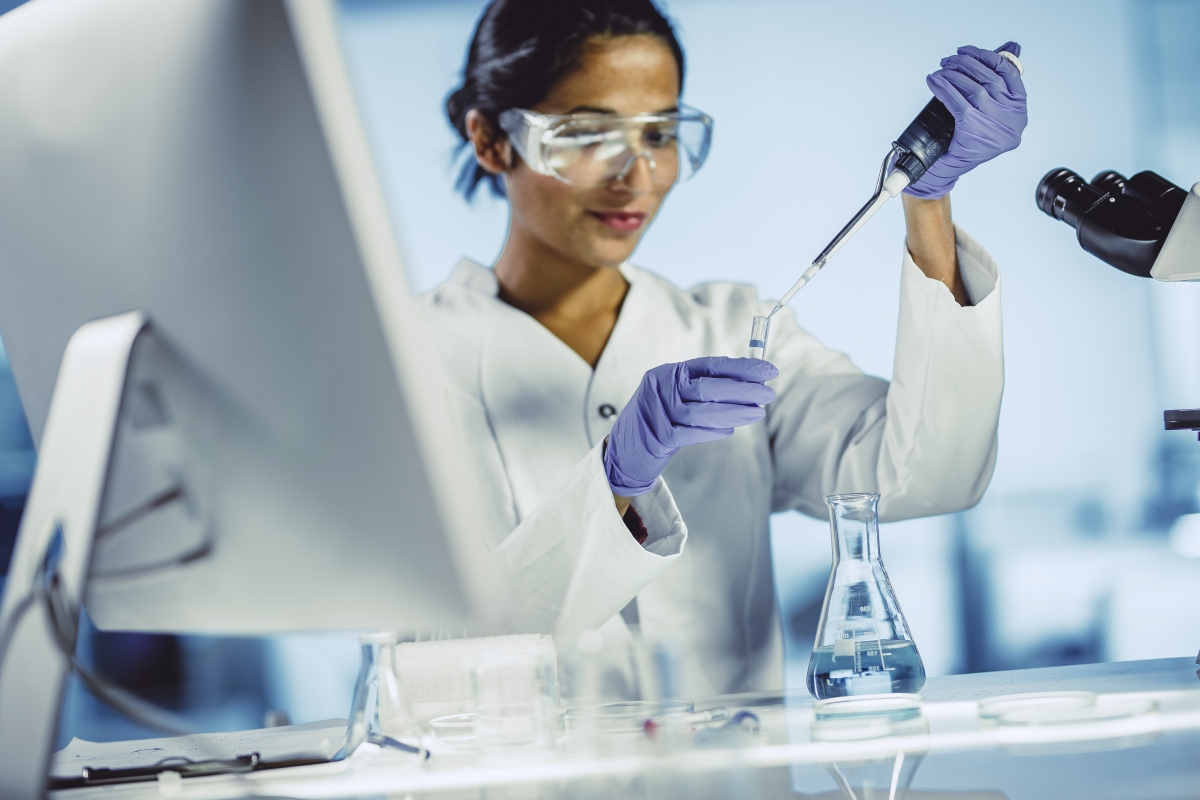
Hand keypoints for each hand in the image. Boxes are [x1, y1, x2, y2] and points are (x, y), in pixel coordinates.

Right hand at [605, 357, 776, 496]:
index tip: (769, 371)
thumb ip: (706, 387)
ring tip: (758, 413)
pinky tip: (730, 429)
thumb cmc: (661, 418)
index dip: (742, 368)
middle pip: (707, 387)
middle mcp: (661, 387)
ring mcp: (658, 412)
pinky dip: (712, 431)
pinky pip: (690, 433)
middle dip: (742, 390)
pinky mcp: (657, 437)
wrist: (626, 448)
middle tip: (768, 394)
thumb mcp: (678, 395)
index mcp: (670, 372)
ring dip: (734, 411)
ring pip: (701, 410)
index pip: (711, 365)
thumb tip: (752, 383)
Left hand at [905, 42, 1027, 198]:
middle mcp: (1010, 116)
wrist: (951, 167)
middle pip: (988, 77)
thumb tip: (1011, 47)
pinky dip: (943, 87)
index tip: (969, 51)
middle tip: (948, 59)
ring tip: (940, 69)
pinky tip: (934, 81)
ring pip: (973, 87)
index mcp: (1019, 109)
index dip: (988, 56)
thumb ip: (1000, 82)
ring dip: (953, 73)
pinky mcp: (972, 128)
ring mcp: (993, 123)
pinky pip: (956, 100)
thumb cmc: (972, 137)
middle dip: (966, 63)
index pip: (1009, 72)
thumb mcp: (992, 110)